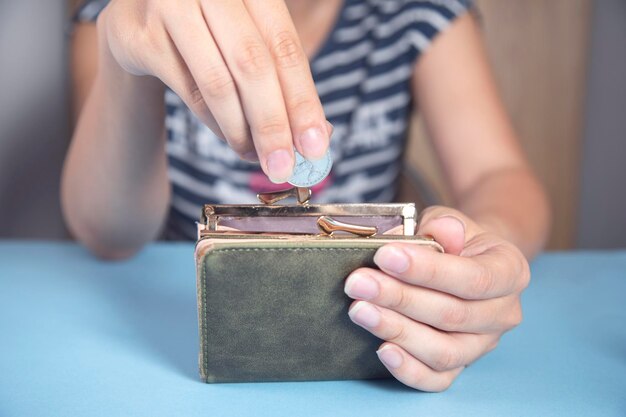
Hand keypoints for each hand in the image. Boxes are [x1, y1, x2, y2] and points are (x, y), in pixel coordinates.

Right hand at [97, 0, 330, 181]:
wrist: (140, 16)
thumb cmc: (211, 32)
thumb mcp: (253, 44)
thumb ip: (284, 82)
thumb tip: (321, 135)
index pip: (285, 48)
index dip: (303, 101)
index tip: (316, 147)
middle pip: (253, 65)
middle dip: (273, 124)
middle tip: (284, 168)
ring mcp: (171, 5)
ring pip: (218, 83)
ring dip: (241, 132)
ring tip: (257, 158)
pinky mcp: (141, 35)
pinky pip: (189, 92)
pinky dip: (216, 123)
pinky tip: (232, 139)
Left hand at [344, 206, 529, 390]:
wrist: (464, 262)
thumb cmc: (453, 241)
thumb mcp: (450, 221)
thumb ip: (442, 225)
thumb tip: (439, 231)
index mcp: (510, 272)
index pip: (473, 278)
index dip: (428, 270)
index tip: (385, 256)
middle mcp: (503, 314)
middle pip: (452, 315)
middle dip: (399, 298)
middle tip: (357, 283)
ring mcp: (483, 345)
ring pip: (443, 351)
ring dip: (397, 330)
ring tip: (360, 310)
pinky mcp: (460, 367)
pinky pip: (436, 379)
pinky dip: (408, 369)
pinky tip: (382, 349)